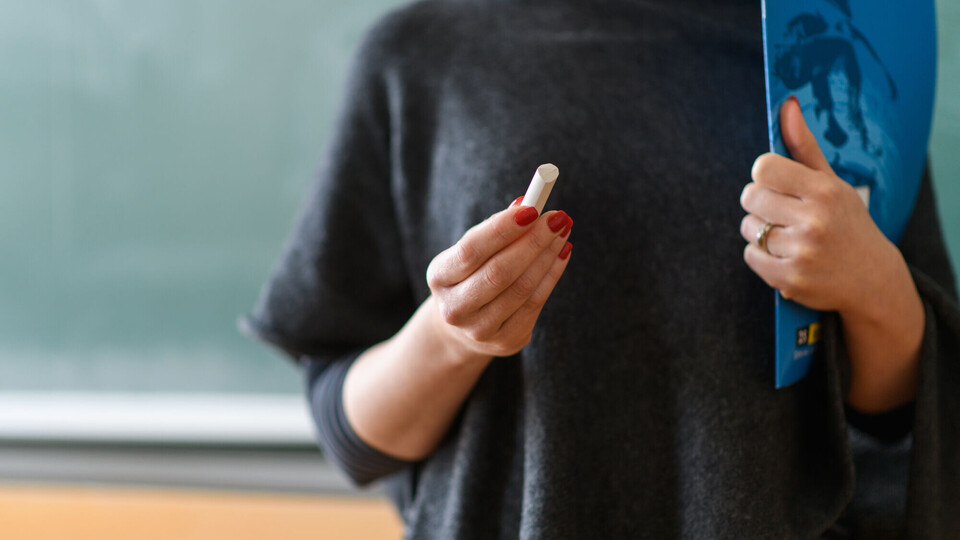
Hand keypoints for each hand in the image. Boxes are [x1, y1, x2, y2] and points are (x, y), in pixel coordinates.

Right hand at [426, 197, 572, 358]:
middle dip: (533, 241)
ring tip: (563, 232)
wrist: (463, 328)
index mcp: (439, 278)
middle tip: (558, 217)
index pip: (470, 250)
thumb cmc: (471, 276)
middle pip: (499, 272)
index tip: (531, 208)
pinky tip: (561, 254)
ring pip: (521, 289)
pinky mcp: (506, 341)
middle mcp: (454, 308)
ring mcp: (480, 330)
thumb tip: (527, 203)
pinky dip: (552, 275)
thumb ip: (495, 229)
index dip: (502, 229)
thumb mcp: (472, 252)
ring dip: (547, 256)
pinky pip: (535, 304)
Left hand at [739, 97, 901, 315]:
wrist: (871, 279)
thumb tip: (786, 104)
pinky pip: (750, 255)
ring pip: (748, 227)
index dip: (764, 175)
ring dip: (759, 230)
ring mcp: (801, 252)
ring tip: (788, 235)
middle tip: (780, 211)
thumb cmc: (845, 222)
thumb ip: (804, 146)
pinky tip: (784, 255)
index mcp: (824, 191)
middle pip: (749, 196)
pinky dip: (760, 255)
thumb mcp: (831, 183)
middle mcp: (813, 220)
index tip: (776, 183)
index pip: (763, 167)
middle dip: (759, 202)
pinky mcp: (789, 279)